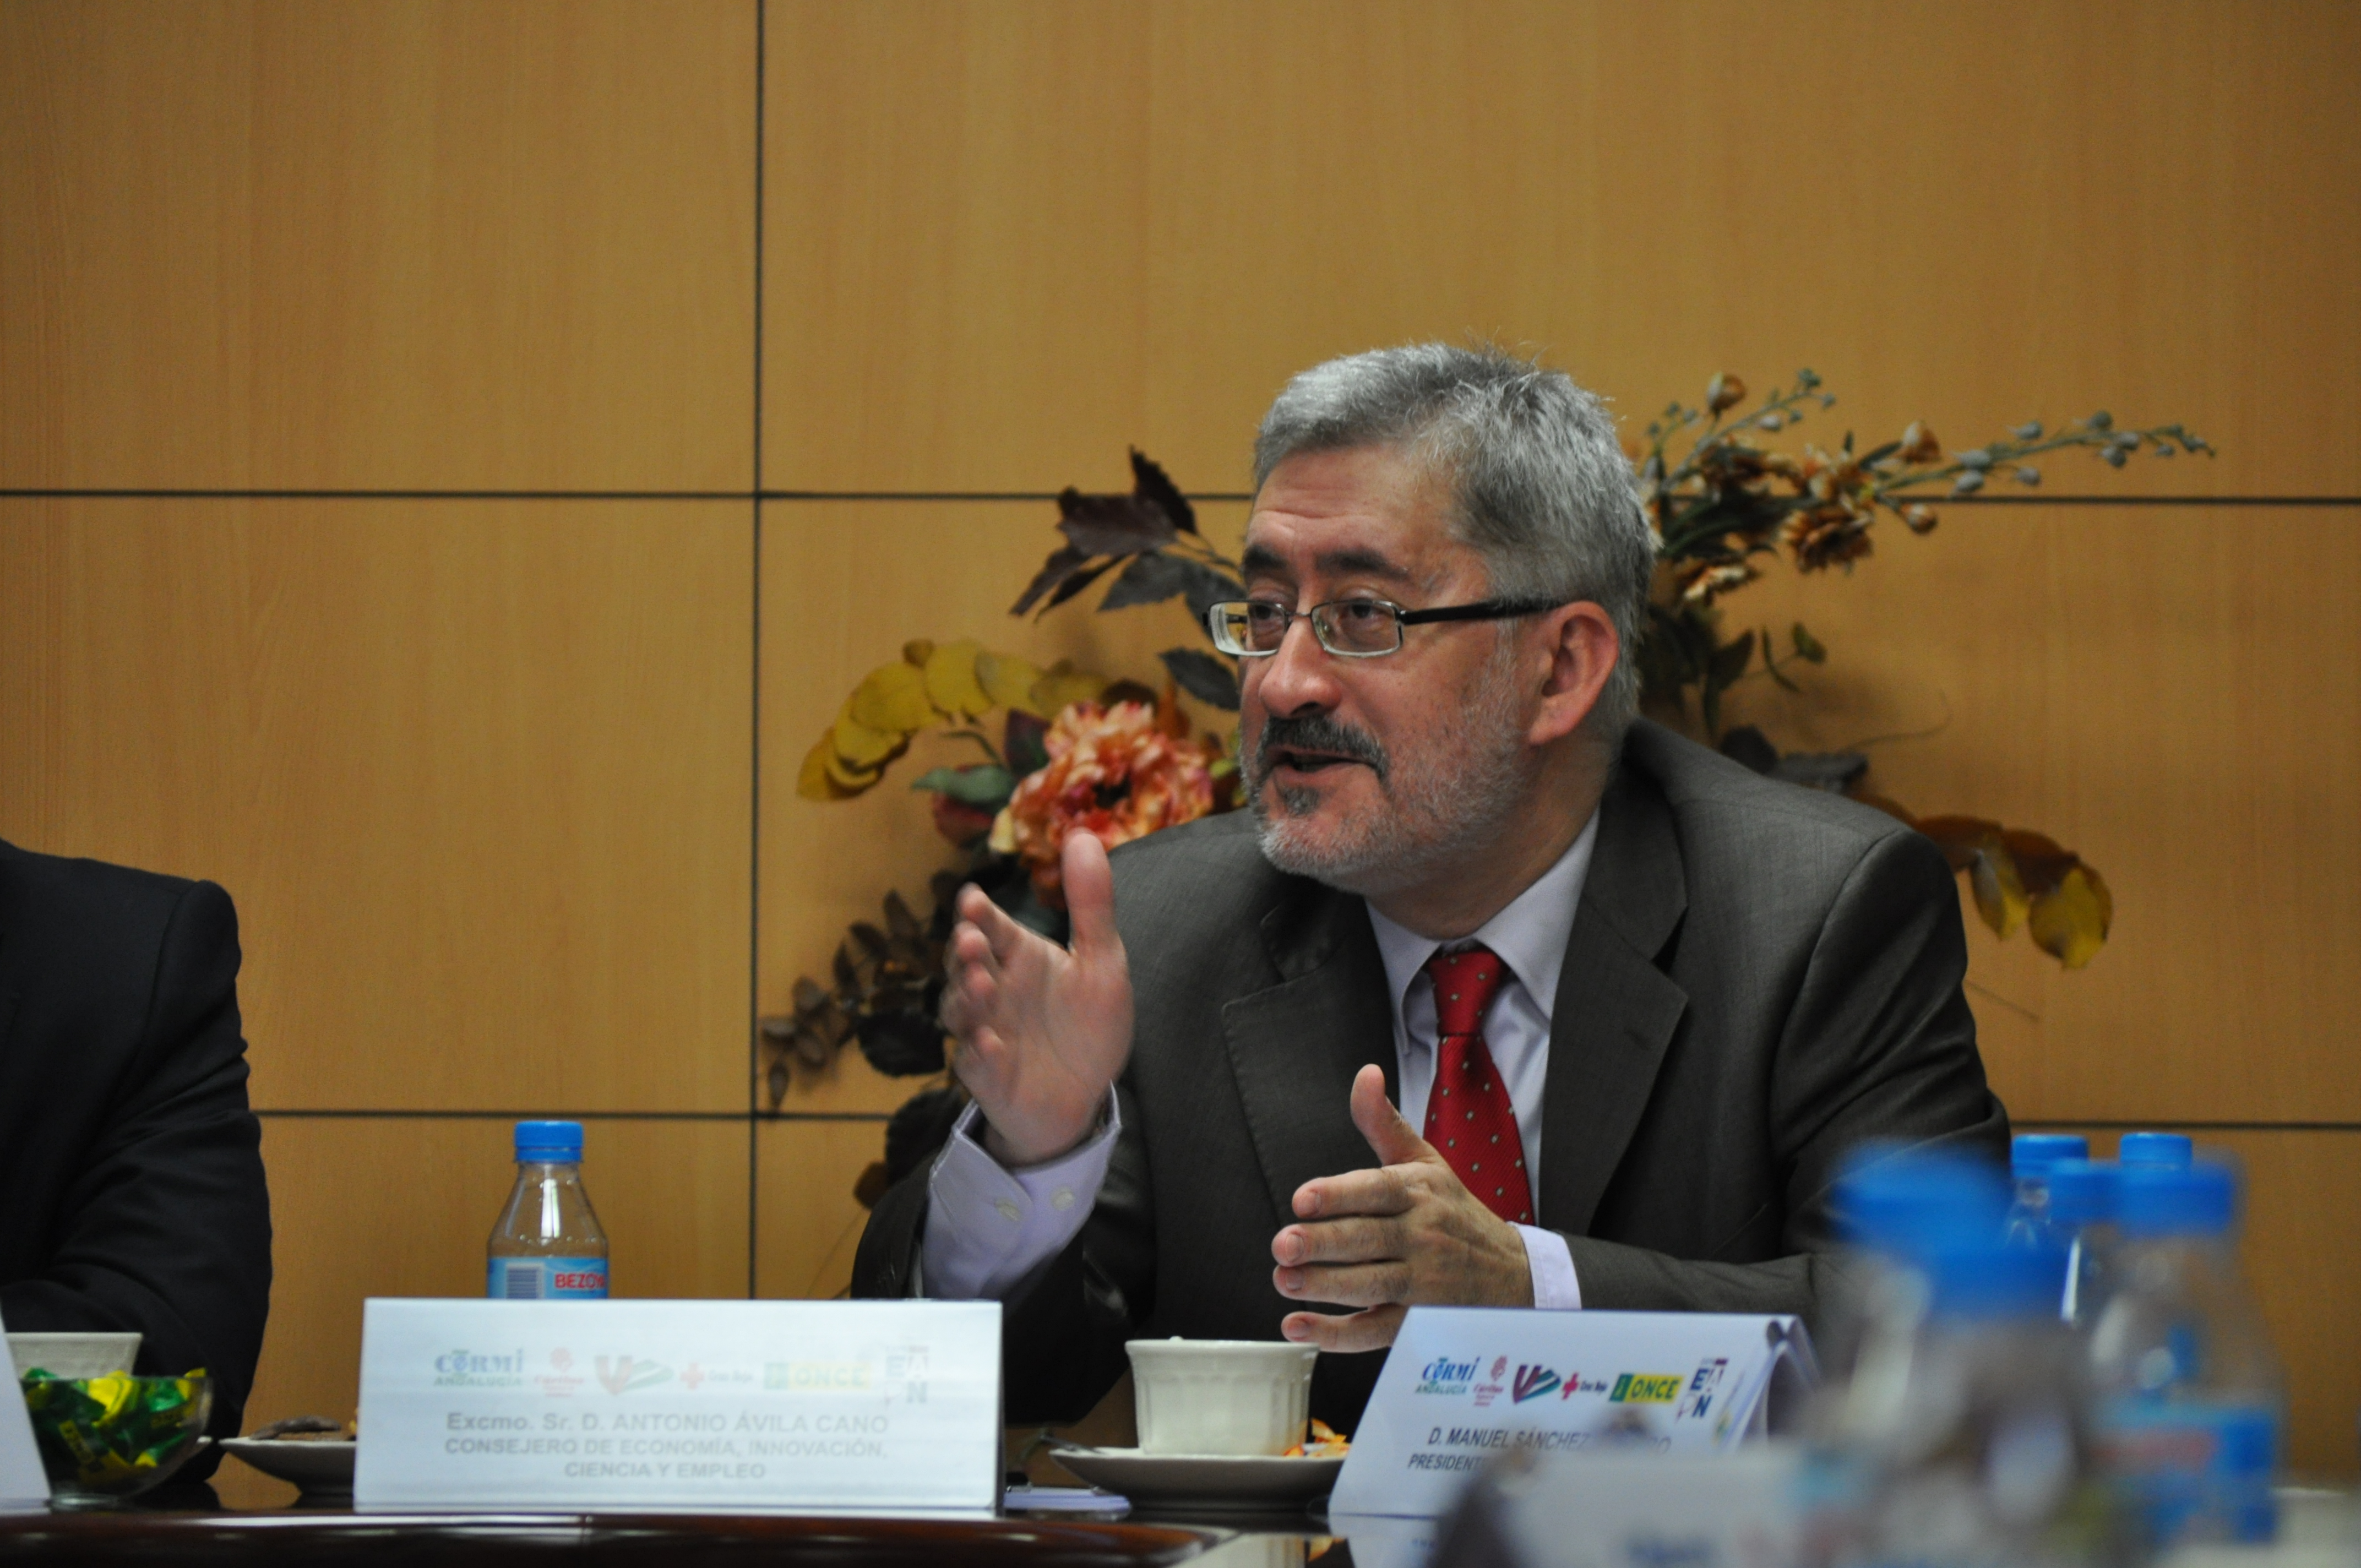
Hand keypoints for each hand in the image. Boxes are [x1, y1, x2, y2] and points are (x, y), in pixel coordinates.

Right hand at [942, 830, 1134, 1166]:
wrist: (1084, 1095)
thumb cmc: (1087, 1025)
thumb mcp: (1102, 962)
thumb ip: (1092, 904)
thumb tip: (1084, 834)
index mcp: (1018, 956)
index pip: (991, 926)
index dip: (978, 913)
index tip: (973, 899)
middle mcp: (993, 989)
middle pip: (964, 963)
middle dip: (963, 951)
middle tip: (972, 941)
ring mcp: (983, 1030)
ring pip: (958, 1009)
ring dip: (965, 997)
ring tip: (980, 985)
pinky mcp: (985, 1073)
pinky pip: (972, 1062)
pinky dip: (979, 1054)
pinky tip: (993, 1045)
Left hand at [1270, 1064, 1533, 1351]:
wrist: (1513, 1274)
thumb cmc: (1455, 1213)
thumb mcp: (1426, 1161)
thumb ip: (1384, 1122)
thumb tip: (1364, 1074)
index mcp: (1419, 1193)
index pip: (1377, 1190)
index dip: (1339, 1194)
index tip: (1303, 1199)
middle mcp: (1423, 1236)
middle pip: (1369, 1240)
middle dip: (1323, 1245)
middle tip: (1283, 1245)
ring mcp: (1423, 1284)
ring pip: (1370, 1285)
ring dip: (1324, 1287)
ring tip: (1284, 1280)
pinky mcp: (1417, 1324)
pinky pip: (1375, 1332)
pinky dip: (1335, 1334)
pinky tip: (1299, 1326)